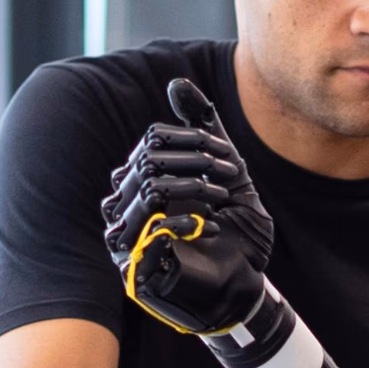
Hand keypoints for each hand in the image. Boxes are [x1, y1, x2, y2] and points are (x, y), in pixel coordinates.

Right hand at [101, 76, 273, 338]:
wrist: (243, 285)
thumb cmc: (232, 230)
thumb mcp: (225, 171)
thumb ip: (202, 127)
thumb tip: (177, 83)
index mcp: (141, 184)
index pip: (152, 144)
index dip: (191, 142)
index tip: (227, 159)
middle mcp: (125, 209)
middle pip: (147, 163)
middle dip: (195, 163)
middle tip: (229, 176)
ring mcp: (127, 240)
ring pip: (146, 190)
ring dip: (192, 188)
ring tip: (221, 198)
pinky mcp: (137, 269)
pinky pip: (150, 232)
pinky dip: (184, 222)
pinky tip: (209, 226)